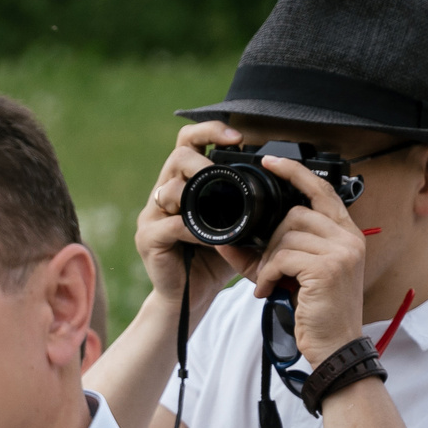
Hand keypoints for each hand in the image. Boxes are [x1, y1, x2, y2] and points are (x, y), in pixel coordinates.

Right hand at [135, 120, 247, 308]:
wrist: (190, 297)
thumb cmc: (213, 260)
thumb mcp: (236, 225)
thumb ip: (245, 203)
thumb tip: (280, 182)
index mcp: (185, 183)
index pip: (189, 141)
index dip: (211, 130)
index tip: (237, 137)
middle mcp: (164, 193)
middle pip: (178, 155)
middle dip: (204, 161)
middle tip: (224, 176)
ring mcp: (152, 216)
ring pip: (170, 189)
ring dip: (199, 196)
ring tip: (219, 211)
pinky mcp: (148, 239)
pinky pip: (172, 225)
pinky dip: (196, 231)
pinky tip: (212, 239)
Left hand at [249, 155, 367, 362]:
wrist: (334, 347)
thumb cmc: (314, 312)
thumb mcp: (291, 276)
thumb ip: (265, 254)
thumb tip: (225, 238)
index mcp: (346, 234)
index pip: (321, 190)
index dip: (295, 173)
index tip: (270, 161)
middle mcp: (350, 237)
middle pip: (296, 213)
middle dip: (271, 238)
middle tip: (266, 267)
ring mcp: (342, 251)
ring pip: (287, 234)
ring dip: (267, 260)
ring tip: (268, 282)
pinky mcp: (329, 268)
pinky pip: (282, 257)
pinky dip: (266, 274)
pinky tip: (268, 291)